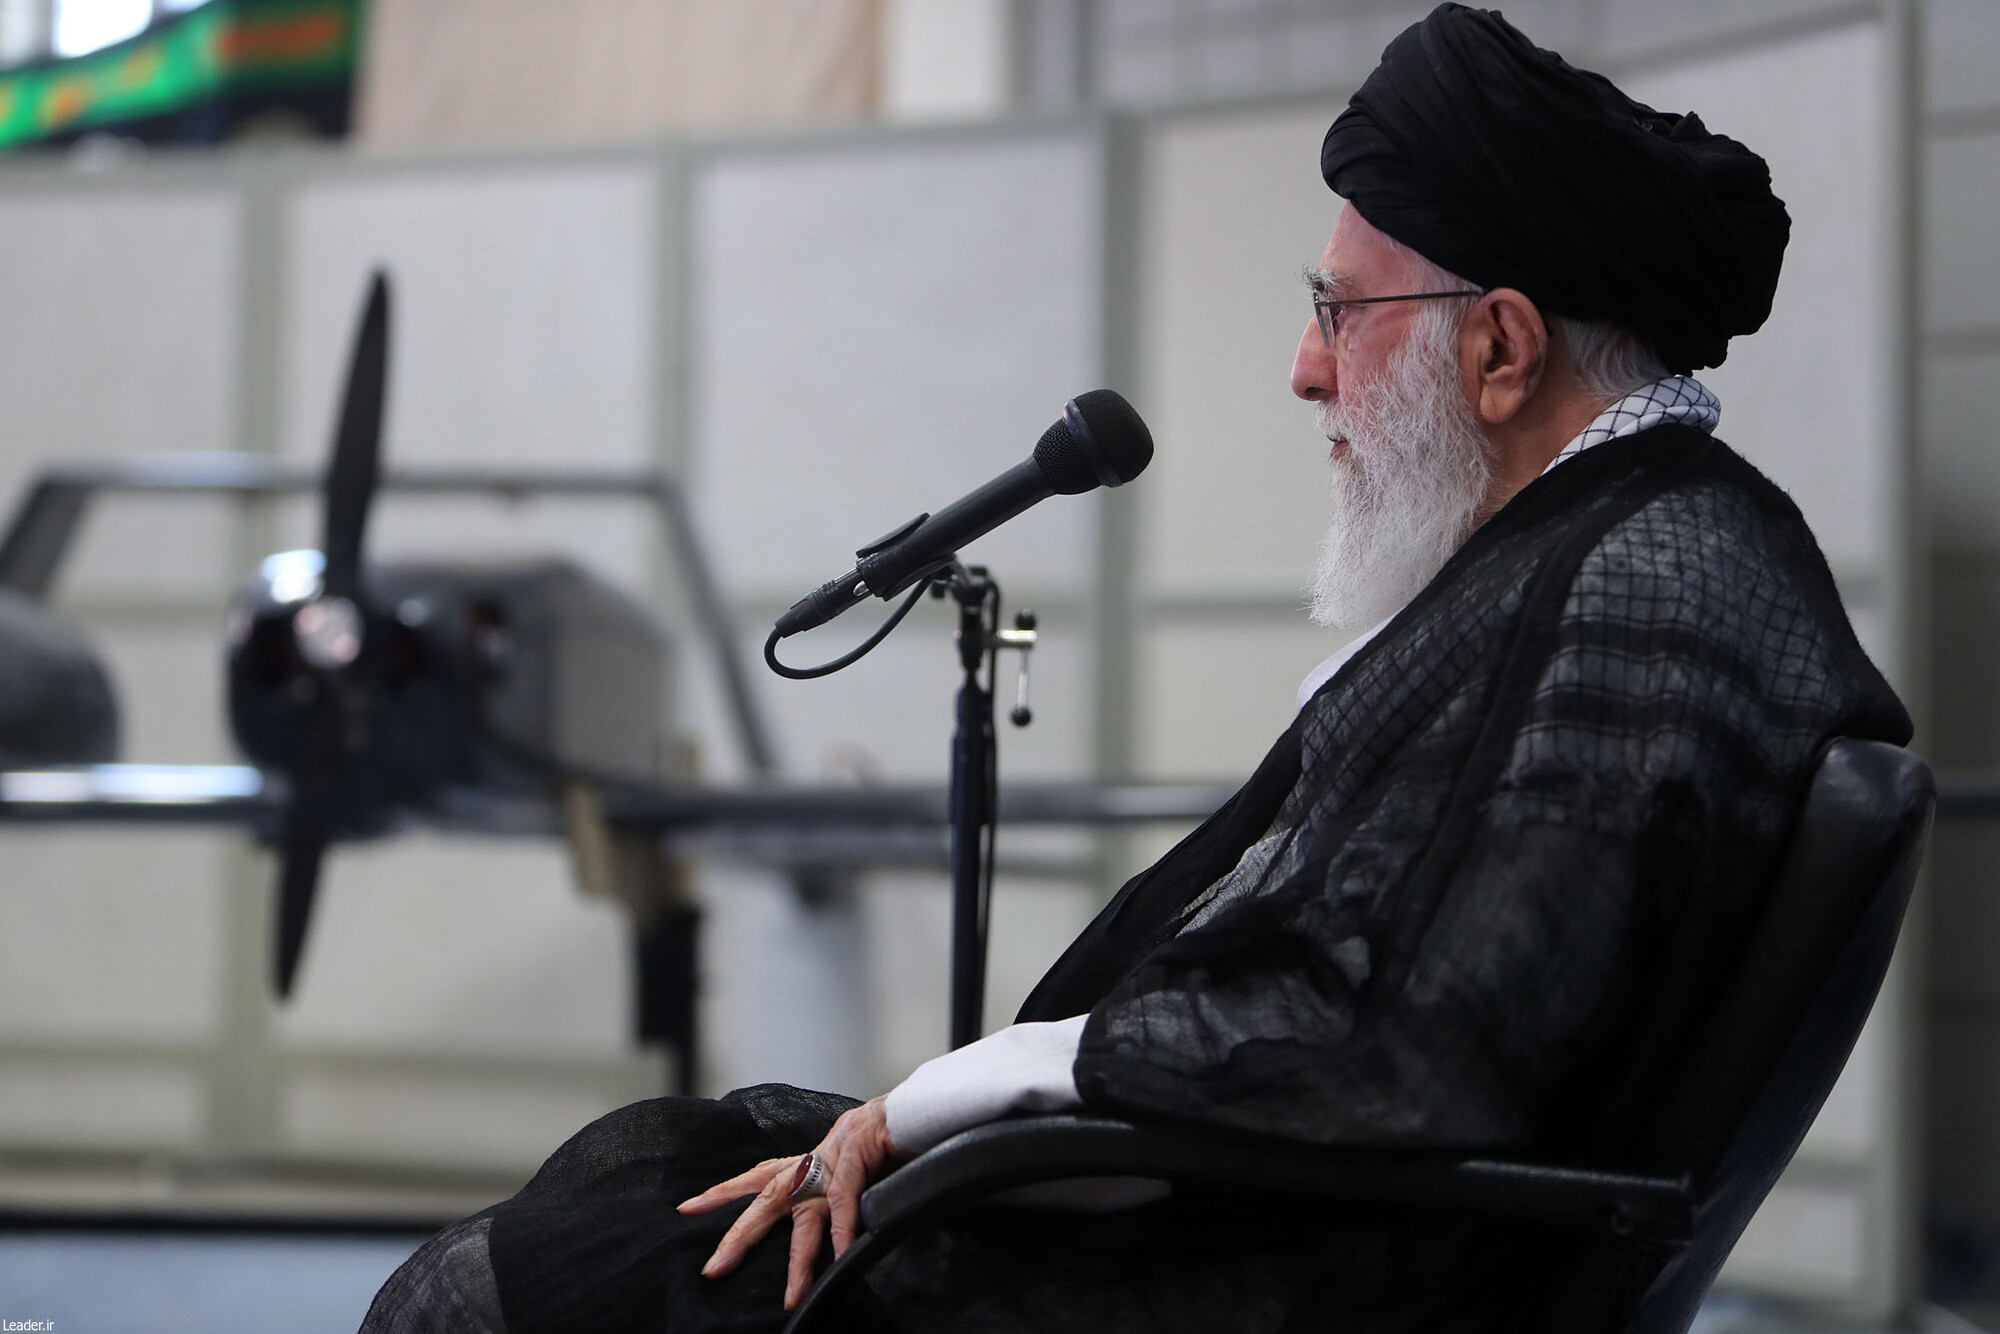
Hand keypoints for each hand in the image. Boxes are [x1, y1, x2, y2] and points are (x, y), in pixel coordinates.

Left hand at [678, 1095, 910, 1310]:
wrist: (908, 1110)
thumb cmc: (877, 1145)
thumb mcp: (843, 1173)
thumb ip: (826, 1200)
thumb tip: (818, 1237)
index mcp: (803, 1164)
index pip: (754, 1177)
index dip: (722, 1192)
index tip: (686, 1208)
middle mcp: (810, 1163)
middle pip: (766, 1201)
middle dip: (738, 1236)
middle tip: (714, 1268)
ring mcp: (832, 1161)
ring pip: (806, 1214)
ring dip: (799, 1259)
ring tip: (792, 1295)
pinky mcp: (857, 1157)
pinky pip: (847, 1200)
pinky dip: (844, 1228)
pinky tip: (842, 1253)